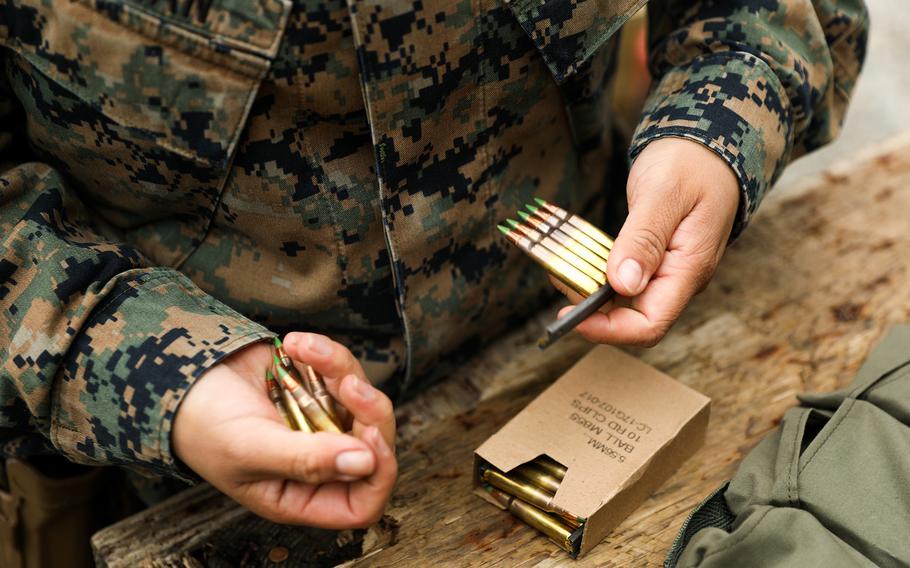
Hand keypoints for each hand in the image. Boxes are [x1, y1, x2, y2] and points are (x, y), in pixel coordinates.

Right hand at [172, 332, 396, 527]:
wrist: (179, 376)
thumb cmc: (203, 425)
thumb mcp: (250, 448)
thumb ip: (307, 460)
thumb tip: (365, 463)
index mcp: (300, 495)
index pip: (362, 503)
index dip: (377, 475)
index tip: (368, 440)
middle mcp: (318, 463)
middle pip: (375, 447)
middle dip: (369, 413)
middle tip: (348, 385)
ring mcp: (322, 423)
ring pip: (363, 402)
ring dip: (342, 369)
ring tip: (306, 350)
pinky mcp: (319, 387)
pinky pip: (343, 370)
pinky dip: (326, 353)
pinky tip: (296, 344)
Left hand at [552, 137, 739, 345]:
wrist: (709, 144)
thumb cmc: (692, 164)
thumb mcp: (664, 194)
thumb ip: (644, 239)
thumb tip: (623, 285)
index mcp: (689, 269)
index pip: (650, 325)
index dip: (609, 330)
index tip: (573, 315)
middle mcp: (679, 278)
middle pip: (632, 318)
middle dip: (592, 309)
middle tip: (560, 278)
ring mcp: (668, 270)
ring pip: (624, 300)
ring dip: (590, 290)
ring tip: (562, 266)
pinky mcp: (655, 259)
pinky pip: (624, 279)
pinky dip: (598, 273)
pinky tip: (579, 258)